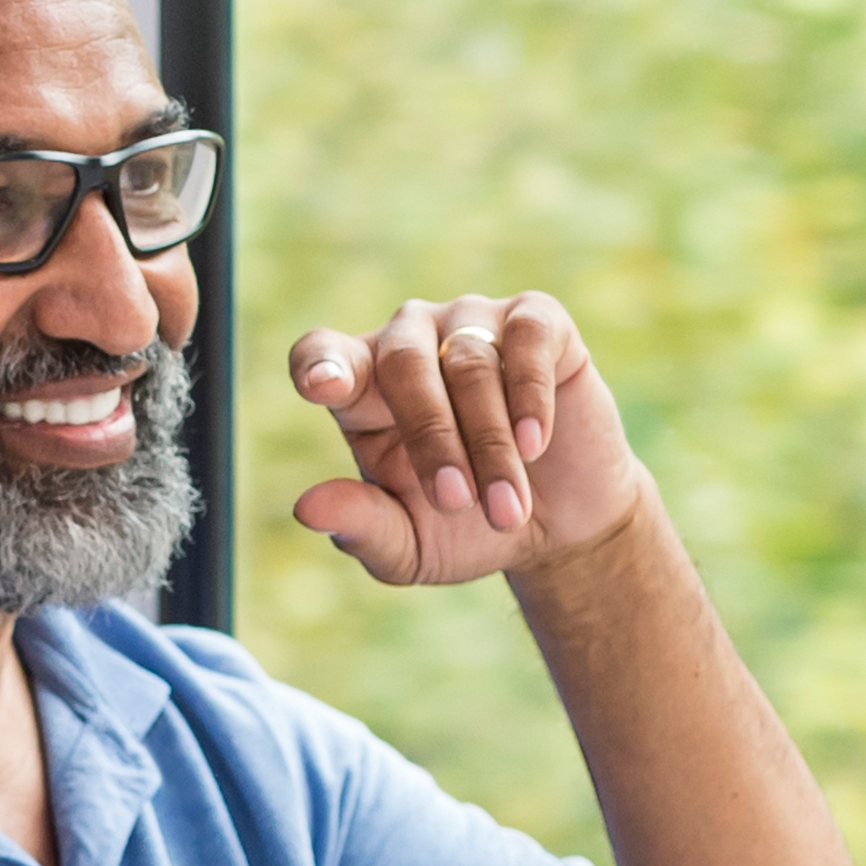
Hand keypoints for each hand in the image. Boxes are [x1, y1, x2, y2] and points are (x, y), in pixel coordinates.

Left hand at [283, 291, 645, 587]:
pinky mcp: (536, 320)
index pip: (321, 354)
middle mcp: (408, 341)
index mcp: (361, 388)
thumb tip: (305, 509)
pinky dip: (529, 393)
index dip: (319, 364)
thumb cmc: (466, 529)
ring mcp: (470, 322)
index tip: (323, 387)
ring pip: (470, 363)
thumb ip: (360, 527)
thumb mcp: (409, 546)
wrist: (559, 525)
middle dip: (432, 438)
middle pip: (403, 364)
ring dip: (490, 444)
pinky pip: (526, 337)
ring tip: (508, 510)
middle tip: (455, 503)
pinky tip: (533, 443)